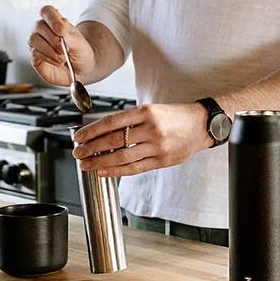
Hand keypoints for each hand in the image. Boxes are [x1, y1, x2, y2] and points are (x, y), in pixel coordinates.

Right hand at [27, 5, 94, 87]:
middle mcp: (42, 29)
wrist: (80, 69)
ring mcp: (36, 42)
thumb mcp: (79, 43)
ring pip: (34, 39)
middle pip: (39, 25)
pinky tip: (58, 62)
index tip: (61, 31)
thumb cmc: (79, 52)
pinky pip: (35, 53)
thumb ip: (68, 37)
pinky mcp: (34, 55)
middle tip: (64, 49)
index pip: (46, 11)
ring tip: (62, 58)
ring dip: (50, 50)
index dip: (52, 19)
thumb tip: (59, 33)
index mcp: (55, 21)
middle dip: (53, 39)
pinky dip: (48, 58)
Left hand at [72, 102, 212, 177]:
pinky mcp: (162, 161)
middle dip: (91, 148)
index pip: (111, 122)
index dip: (91, 131)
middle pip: (114, 141)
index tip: (78, 137)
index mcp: (146, 112)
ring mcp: (157, 147)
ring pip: (122, 157)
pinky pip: (134, 168)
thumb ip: (129, 121)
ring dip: (100, 162)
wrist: (201, 125)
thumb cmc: (174, 116)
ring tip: (87, 164)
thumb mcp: (152, 109)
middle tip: (78, 153)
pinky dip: (117, 171)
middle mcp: (151, 129)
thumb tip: (101, 132)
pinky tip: (104, 171)